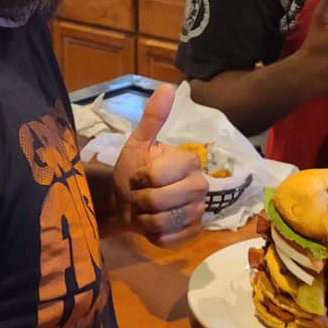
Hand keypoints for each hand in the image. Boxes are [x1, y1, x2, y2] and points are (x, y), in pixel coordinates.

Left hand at [113, 84, 207, 245]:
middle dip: (140, 199)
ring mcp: (198, 212)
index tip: (137, 175)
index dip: (140, 178)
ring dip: (144, 218)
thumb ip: (152, 117)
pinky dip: (152, 235)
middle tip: (138, 195)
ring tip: (144, 209)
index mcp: (189, 161)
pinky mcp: (192, 234)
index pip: (160, 175)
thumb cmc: (133, 170)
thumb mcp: (138, 142)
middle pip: (160, 200)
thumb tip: (168, 87)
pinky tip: (151, 225)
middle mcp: (200, 186)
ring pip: (162, 222)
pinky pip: (168, 240)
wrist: (126, 203)